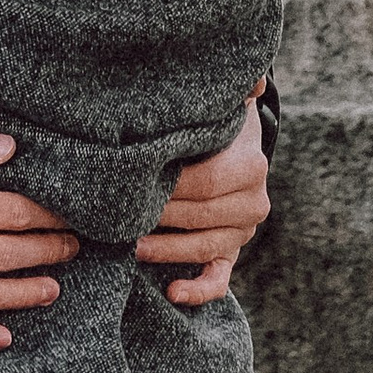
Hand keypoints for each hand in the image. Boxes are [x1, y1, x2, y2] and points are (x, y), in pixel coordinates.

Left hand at [135, 95, 271, 305]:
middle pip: (201, 217)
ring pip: (204, 248)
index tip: (134, 183)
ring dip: (166, 250)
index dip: (170, 187)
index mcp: (251, 166)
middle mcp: (253, 203)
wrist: (232, 148)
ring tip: (129, 245)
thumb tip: (252, 81)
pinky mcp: (232, 254)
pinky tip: (172, 292)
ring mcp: (243, 232)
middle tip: (119, 215)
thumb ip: (234, 88)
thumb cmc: (213, 122)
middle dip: (160, 216)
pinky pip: (219, 279)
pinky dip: (198, 291)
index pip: (207, 183)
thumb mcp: (222, 102)